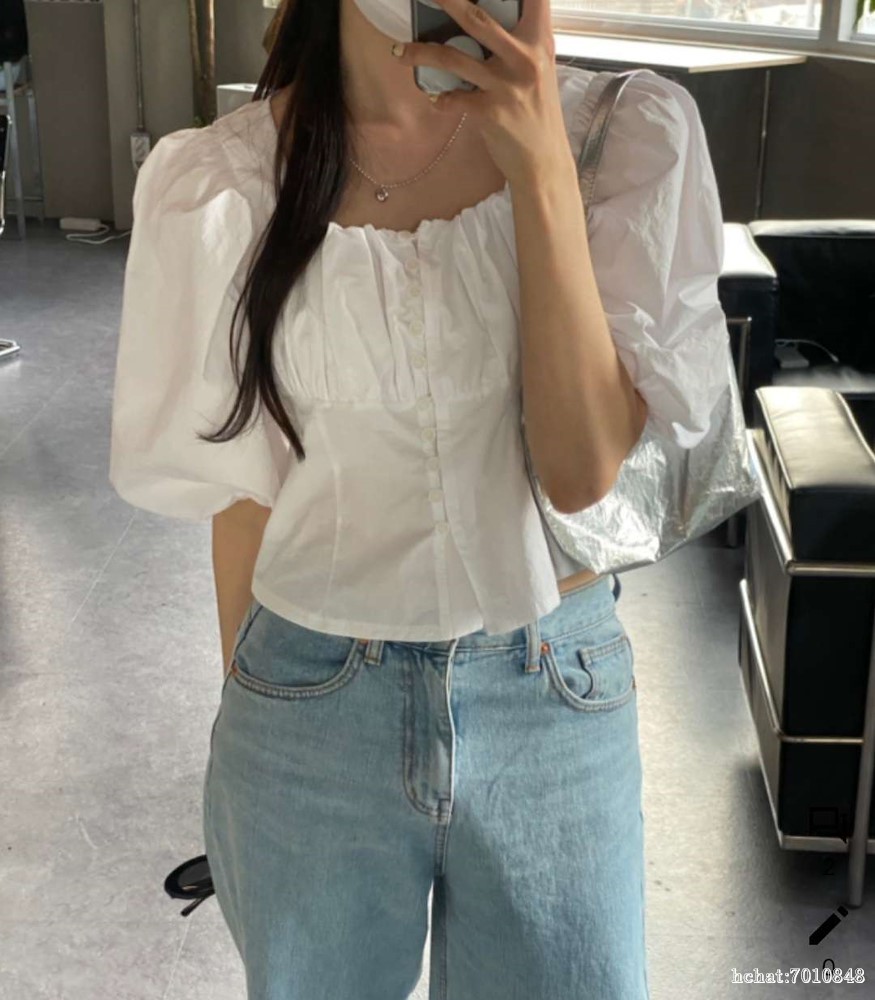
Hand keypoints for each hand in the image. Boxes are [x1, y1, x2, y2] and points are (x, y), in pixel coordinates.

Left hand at [390, 0, 570, 188]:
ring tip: (399, 51)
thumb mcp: (539, 69)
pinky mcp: (492, 112)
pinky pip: (454, 99)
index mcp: (539, 41)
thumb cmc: (538, 112)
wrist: (544, 161)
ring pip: (454, 58)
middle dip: (445, 1)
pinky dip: (440, 99)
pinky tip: (434, 99)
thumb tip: (481, 20)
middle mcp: (526, 59)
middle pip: (478, 18)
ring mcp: (507, 86)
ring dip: (421, 53)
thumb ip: (519, 43)